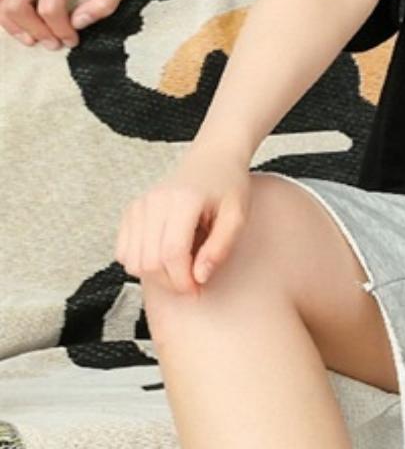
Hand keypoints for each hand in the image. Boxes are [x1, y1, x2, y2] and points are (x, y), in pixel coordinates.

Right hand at [0, 0, 135, 48]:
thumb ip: (106, 3)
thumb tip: (78, 23)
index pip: (50, 6)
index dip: (59, 30)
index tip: (70, 39)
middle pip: (16, 6)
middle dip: (33, 31)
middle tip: (51, 42)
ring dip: (12, 24)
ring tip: (32, 35)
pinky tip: (16, 17)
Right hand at [115, 149, 253, 296]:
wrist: (212, 159)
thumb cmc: (228, 186)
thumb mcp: (237, 215)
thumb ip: (220, 247)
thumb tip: (199, 278)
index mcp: (184, 200)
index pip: (172, 254)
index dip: (183, 280)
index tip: (197, 289)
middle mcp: (155, 201)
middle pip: (149, 262)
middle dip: (170, 281)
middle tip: (192, 282)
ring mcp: (139, 205)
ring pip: (132, 261)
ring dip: (155, 275)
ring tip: (181, 266)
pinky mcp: (130, 211)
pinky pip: (123, 252)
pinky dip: (141, 262)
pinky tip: (164, 254)